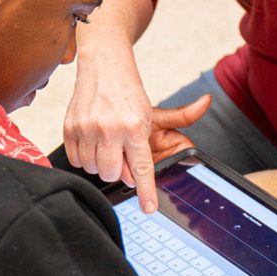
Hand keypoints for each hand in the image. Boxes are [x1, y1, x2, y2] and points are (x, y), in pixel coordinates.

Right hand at [64, 44, 209, 211]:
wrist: (102, 67)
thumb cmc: (127, 92)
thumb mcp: (154, 109)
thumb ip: (181, 116)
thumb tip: (207, 103)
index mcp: (134, 127)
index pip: (142, 168)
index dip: (145, 192)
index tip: (148, 208)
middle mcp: (110, 129)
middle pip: (112, 174)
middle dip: (119, 170)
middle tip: (122, 153)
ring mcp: (86, 129)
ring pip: (93, 169)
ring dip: (101, 163)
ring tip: (107, 144)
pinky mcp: (69, 129)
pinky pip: (76, 160)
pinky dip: (84, 157)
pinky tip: (92, 141)